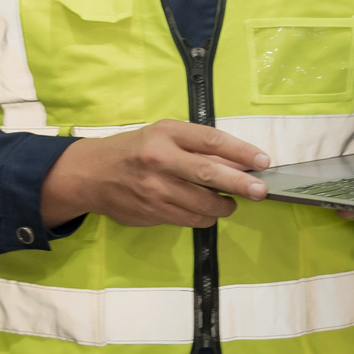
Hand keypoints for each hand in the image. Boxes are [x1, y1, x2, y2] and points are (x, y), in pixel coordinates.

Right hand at [41, 120, 270, 228]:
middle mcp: (160, 159)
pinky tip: (206, 211)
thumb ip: (196, 147)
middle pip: (208, 173)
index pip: (211, 140)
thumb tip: (239, 162)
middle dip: (240, 184)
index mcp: (166, 134)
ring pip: (202, 203)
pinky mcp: (152, 212)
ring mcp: (155, 189)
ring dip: (223, 206)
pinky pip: (190, 219)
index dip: (241, 151)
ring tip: (229, 203)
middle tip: (260, 191)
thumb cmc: (135, 150)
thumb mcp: (163, 136)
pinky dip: (205, 217)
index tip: (262, 161)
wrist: (91, 175)